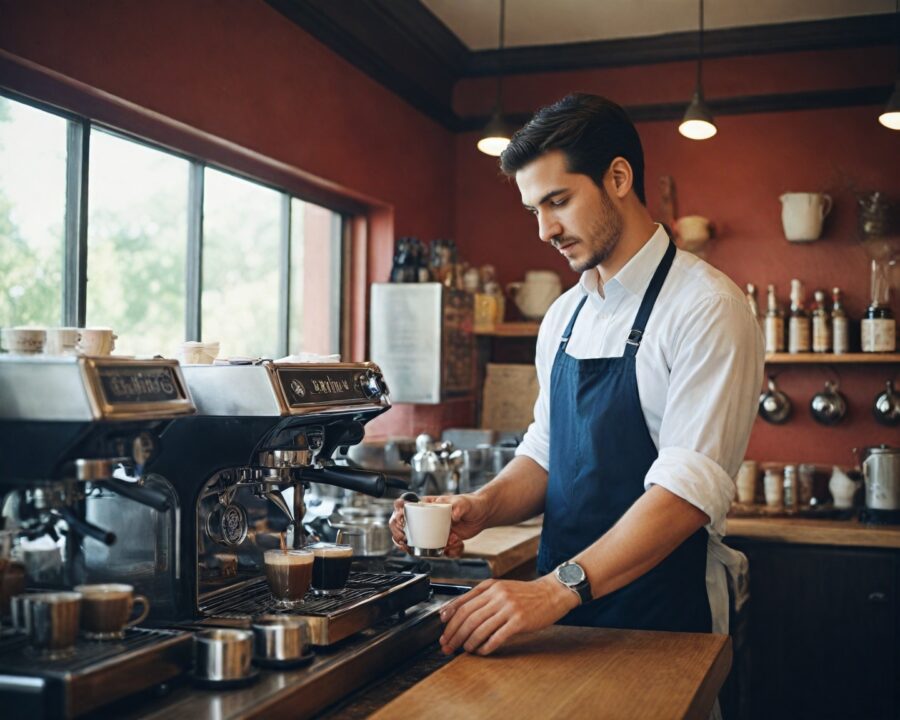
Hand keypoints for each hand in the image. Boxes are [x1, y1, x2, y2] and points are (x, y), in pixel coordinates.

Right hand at [389, 493, 490, 556]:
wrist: (481, 515)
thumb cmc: (470, 504)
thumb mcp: (464, 502)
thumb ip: (459, 506)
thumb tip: (453, 514)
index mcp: (426, 504)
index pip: (404, 505)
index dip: (397, 513)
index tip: (401, 520)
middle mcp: (424, 518)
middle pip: (401, 525)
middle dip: (398, 534)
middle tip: (405, 539)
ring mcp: (430, 530)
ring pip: (412, 541)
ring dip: (413, 547)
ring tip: (425, 547)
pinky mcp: (438, 541)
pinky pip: (430, 550)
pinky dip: (439, 553)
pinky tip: (452, 546)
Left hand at [438, 575, 579, 655]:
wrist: (552, 593)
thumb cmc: (526, 594)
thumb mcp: (501, 588)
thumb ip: (482, 598)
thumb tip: (459, 612)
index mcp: (490, 586)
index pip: (463, 604)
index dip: (450, 619)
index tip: (442, 631)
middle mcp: (497, 595)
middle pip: (468, 617)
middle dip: (454, 634)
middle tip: (447, 645)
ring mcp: (508, 608)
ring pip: (480, 628)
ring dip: (468, 642)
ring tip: (464, 649)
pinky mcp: (519, 620)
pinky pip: (497, 636)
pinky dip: (486, 646)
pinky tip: (481, 651)